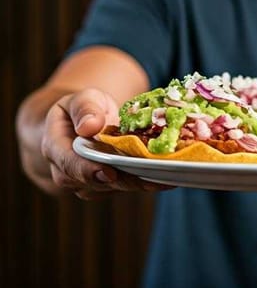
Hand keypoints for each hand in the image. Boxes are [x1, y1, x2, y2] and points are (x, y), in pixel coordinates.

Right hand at [41, 88, 171, 199]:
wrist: (81, 123)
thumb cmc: (81, 109)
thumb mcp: (82, 99)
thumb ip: (85, 109)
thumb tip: (90, 126)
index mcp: (55, 147)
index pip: (68, 163)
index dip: (88, 170)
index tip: (108, 171)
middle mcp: (68, 171)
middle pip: (93, 183)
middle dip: (123, 180)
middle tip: (150, 177)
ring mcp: (88, 182)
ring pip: (112, 188)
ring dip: (139, 184)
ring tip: (167, 175)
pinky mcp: (108, 184)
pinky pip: (126, 185)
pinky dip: (146, 181)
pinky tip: (169, 176)